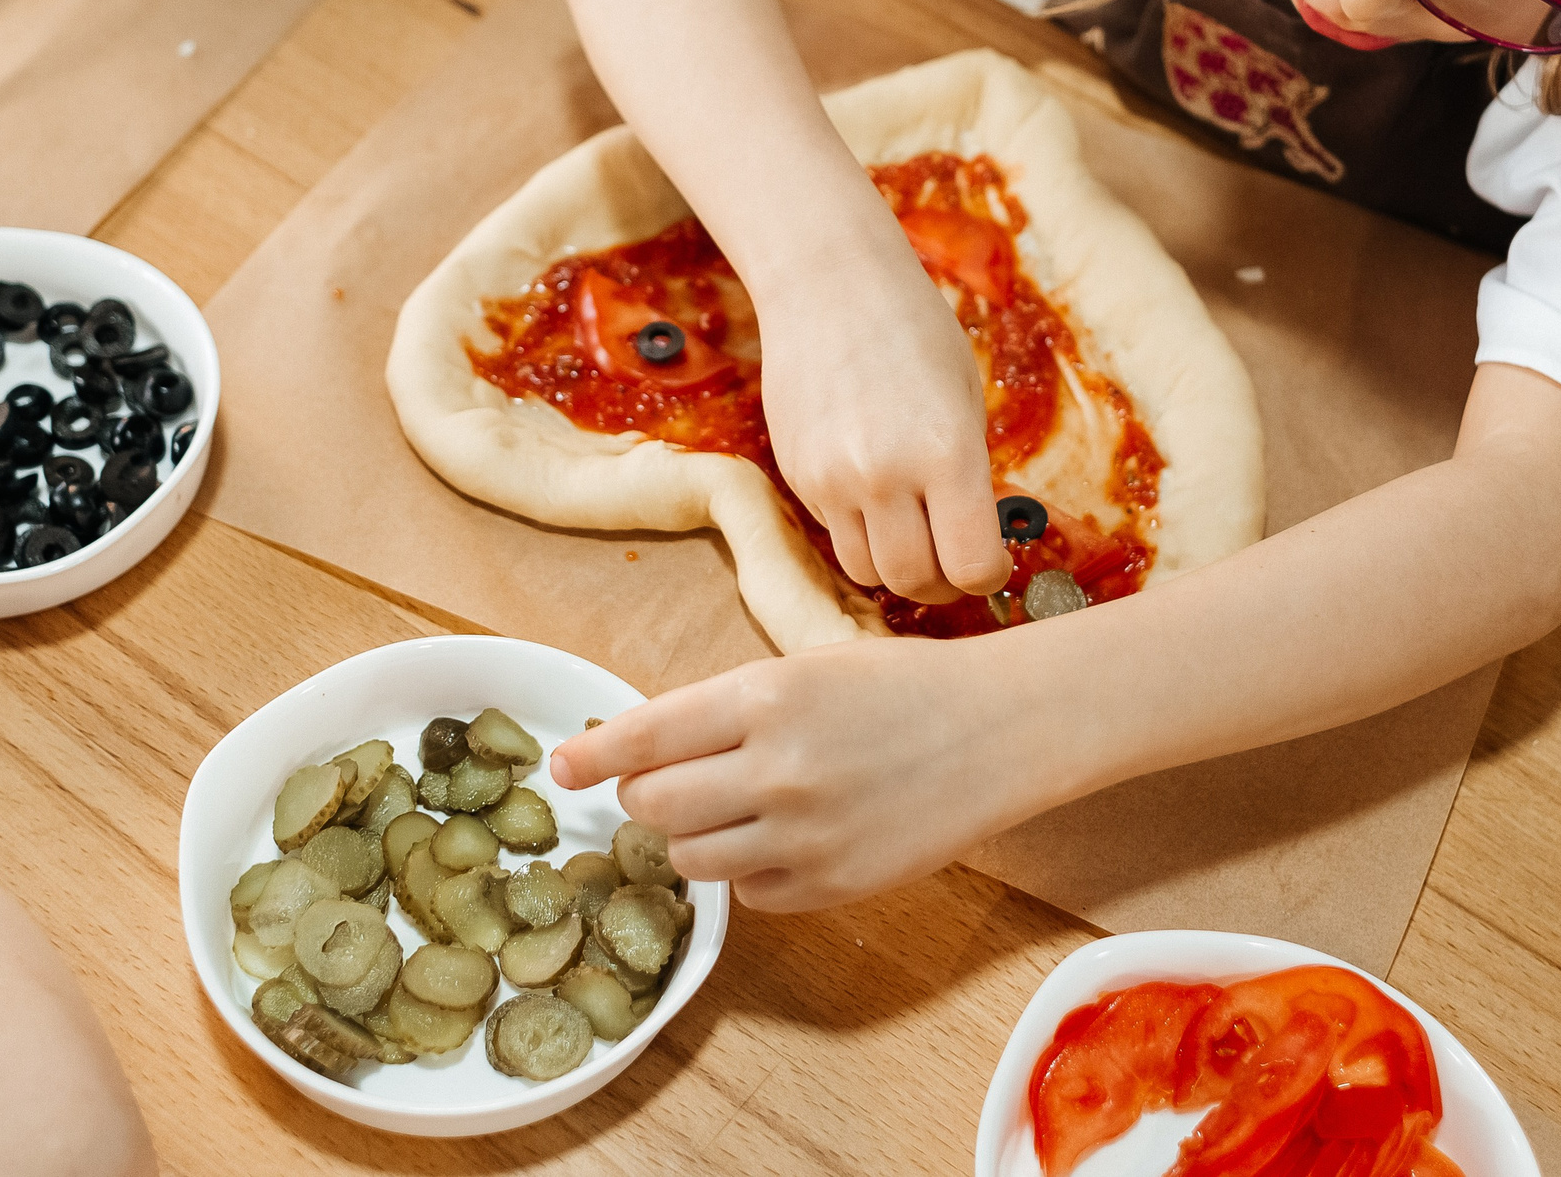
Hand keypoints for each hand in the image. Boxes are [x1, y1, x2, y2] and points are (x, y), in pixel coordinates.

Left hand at [555, 635, 1039, 908]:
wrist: (997, 731)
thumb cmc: (898, 685)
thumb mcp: (803, 667)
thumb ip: (722, 707)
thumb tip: (638, 746)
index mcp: (765, 696)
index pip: (646, 736)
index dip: (593, 755)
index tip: (563, 766)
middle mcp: (777, 768)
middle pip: (654, 806)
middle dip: (646, 795)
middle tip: (666, 782)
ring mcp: (805, 835)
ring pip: (691, 858)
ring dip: (691, 837)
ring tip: (730, 807)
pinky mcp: (832, 885)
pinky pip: (748, 893)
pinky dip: (747, 870)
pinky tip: (781, 836)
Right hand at [755, 249, 1009, 601]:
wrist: (827, 285)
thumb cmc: (913, 331)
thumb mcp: (966, 399)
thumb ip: (969, 475)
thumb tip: (974, 540)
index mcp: (945, 453)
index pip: (971, 566)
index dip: (988, 576)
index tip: (993, 563)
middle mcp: (883, 475)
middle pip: (914, 581)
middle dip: (941, 583)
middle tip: (954, 562)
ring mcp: (830, 479)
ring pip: (866, 570)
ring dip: (896, 566)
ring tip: (915, 535)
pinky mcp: (796, 475)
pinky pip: (833, 532)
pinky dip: (860, 530)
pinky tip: (873, 491)